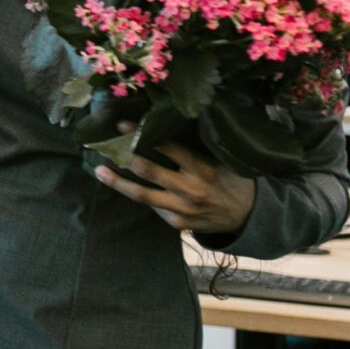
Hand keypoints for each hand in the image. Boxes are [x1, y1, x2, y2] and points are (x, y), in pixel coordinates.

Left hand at [95, 141, 258, 235]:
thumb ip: (195, 150)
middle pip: (148, 171)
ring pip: (142, 195)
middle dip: (124, 155)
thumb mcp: (221, 161)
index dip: (142, 135)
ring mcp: (183, 209)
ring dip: (118, 183)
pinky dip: (142, 196)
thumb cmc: (232, 180)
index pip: (167, 147)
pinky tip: (128, 187)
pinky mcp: (178, 223)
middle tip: (105, 145)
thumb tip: (164, 127)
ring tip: (100, 171)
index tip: (122, 125)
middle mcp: (191, 189)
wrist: (249, 216)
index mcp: (203, 168)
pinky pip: (154, 208)